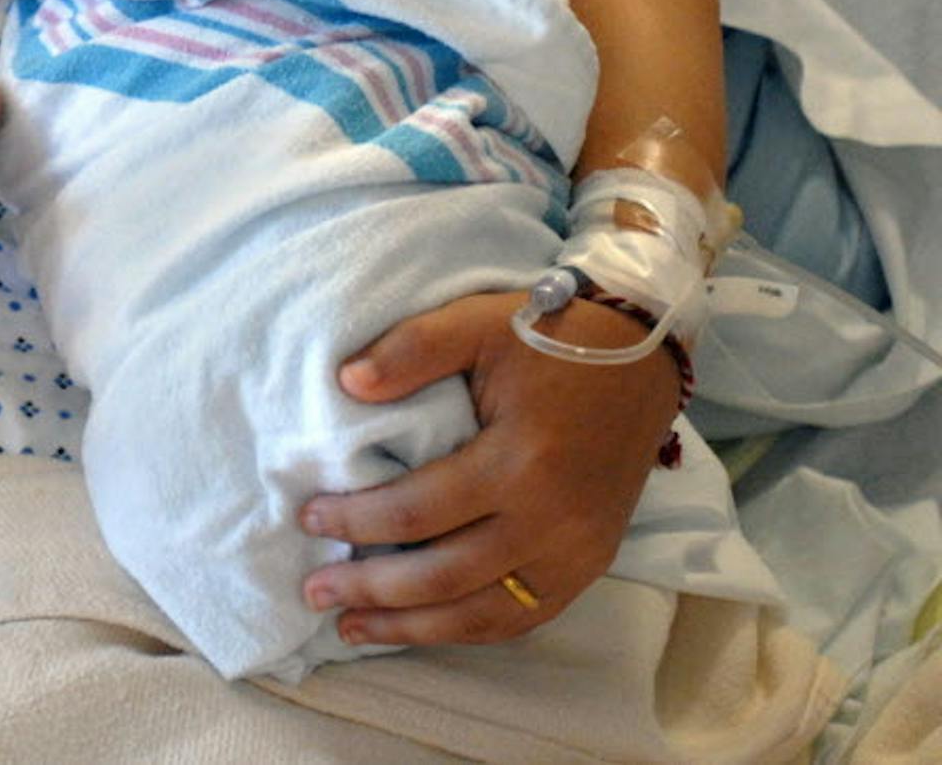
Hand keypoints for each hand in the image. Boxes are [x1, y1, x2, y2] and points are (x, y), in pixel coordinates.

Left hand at [297, 291, 679, 644]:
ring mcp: (578, 552)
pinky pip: (526, 617)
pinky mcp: (592, 563)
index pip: (416, 512)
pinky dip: (470, 629)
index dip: (355, 521)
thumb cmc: (552, 337)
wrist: (641, 354)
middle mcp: (552, 522)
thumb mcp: (477, 322)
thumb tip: (347, 383)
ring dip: (414, 627)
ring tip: (353, 629)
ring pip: (484, 614)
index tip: (309, 517)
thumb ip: (412, 350)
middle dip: (372, 590)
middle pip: (444, 576)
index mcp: (519, 463)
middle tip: (315, 590)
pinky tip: (427, 628)